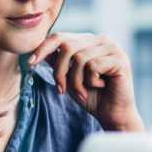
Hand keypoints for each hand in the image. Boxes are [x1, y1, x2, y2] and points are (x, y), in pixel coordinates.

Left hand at [28, 32, 144, 131]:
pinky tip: (101, 86)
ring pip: (79, 58)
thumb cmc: (91, 96)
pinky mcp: (121, 59)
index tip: (30, 62)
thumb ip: (57, 62)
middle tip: (62, 90)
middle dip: (60, 72)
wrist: (112, 114)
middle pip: (67, 47)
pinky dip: (91, 81)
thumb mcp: (68, 78)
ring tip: (84, 92)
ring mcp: (113, 47)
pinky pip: (93, 66)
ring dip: (76, 81)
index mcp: (88, 41)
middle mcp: (101, 39)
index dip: (43, 48)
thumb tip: (40, 49)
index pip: (61, 37)